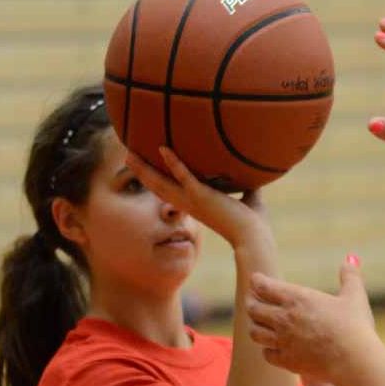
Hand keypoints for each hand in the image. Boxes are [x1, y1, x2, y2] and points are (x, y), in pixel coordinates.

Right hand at [125, 147, 270, 247]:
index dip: (158, 180)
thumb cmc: (252, 224)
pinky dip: (174, 162)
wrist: (254, 237)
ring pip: (162, 182)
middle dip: (142, 172)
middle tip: (128, 157)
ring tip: (130, 154)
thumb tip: (256, 177)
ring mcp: (194, 201)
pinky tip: (163, 148)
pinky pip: (184, 176)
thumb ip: (247, 188)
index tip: (147, 169)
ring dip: (146, 168)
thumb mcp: (249, 200)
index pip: (171, 191)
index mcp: (197, 205)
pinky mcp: (202, 196)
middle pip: (158, 187)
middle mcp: (190, 204)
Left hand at [247, 256, 375, 382]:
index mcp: (297, 298)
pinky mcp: (287, 361)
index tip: (257, 280)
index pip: (263, 286)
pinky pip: (267, 354)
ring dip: (256, 326)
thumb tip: (351, 258)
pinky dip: (268, 349)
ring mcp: (283, 341)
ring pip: (255, 333)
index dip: (257, 281)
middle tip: (254, 301)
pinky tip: (274, 347)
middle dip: (252, 303)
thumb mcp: (355, 295)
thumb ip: (350, 276)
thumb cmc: (355, 325)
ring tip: (260, 324)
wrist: (353, 359)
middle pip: (253, 309)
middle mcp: (284, 318)